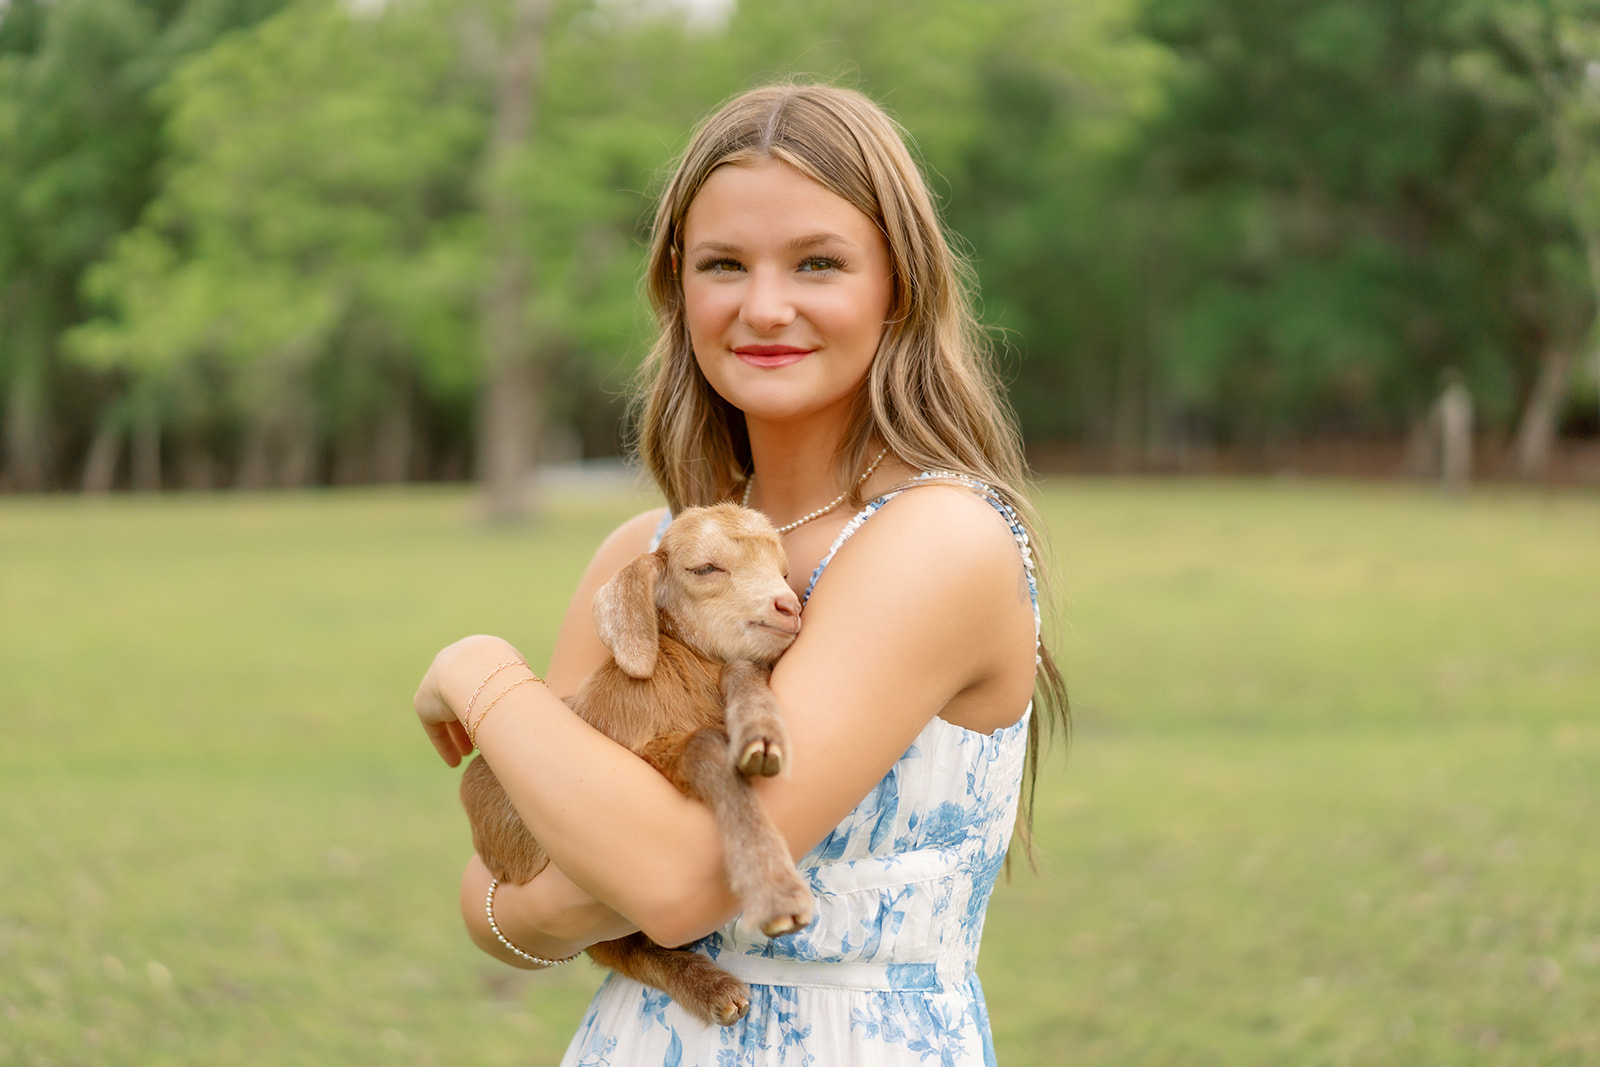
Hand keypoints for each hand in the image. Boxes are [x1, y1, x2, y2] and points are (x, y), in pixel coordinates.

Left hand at [414, 635, 518, 766]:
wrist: (478, 669)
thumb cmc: (511, 674)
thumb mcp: (525, 678)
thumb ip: (525, 689)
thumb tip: (541, 703)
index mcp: (481, 651)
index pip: (485, 681)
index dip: (492, 703)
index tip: (499, 720)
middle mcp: (456, 662)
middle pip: (464, 697)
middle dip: (472, 720)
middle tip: (481, 740)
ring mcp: (437, 680)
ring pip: (448, 713)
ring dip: (459, 735)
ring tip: (468, 755)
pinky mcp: (424, 701)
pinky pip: (436, 726)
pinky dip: (446, 743)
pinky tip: (455, 762)